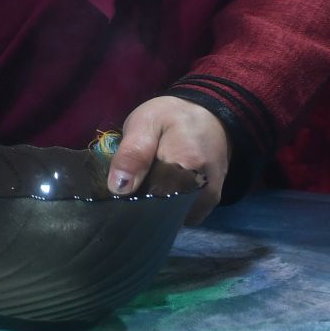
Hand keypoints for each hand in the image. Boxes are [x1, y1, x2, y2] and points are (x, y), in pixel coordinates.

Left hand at [108, 95, 229, 224]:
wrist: (209, 115)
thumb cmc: (172, 115)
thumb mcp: (145, 122)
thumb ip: (132, 153)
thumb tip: (119, 189)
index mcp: (187, 165)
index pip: (151, 200)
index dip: (131, 200)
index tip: (119, 192)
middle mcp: (203, 188)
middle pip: (163, 212)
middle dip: (142, 205)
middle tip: (130, 185)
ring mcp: (209, 198)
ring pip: (173, 215)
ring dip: (156, 207)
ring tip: (145, 185)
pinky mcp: (210, 201)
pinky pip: (184, 214)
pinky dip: (170, 207)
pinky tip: (159, 190)